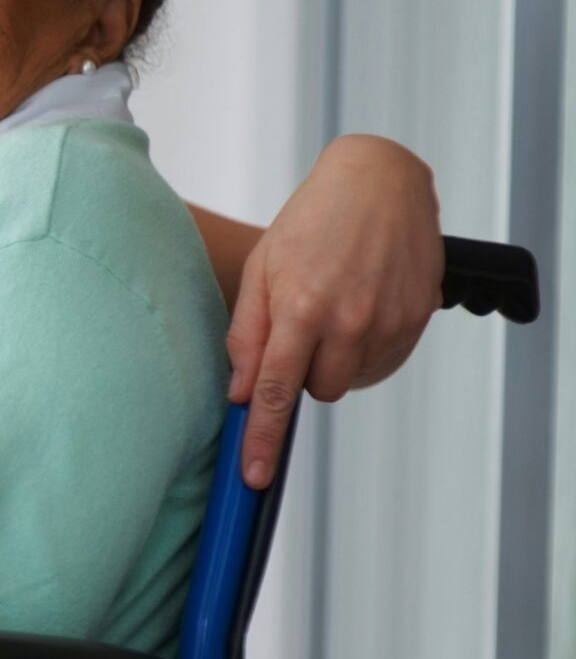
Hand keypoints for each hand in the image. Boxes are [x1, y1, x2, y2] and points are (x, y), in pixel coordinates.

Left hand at [227, 133, 441, 487]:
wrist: (380, 182)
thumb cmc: (310, 222)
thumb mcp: (261, 270)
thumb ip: (247, 336)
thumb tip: (240, 394)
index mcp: (302, 307)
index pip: (277, 392)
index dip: (263, 438)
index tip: (255, 476)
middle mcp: (350, 319)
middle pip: (319, 391)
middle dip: (302, 373)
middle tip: (299, 327)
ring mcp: (390, 321)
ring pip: (351, 380)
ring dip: (333, 360)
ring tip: (330, 309)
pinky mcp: (419, 318)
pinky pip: (382, 363)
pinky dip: (363, 349)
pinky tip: (358, 308)